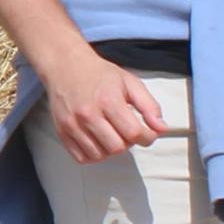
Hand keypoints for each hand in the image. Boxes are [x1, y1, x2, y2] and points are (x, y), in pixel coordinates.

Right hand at [40, 45, 170, 166]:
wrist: (66, 66)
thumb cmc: (99, 74)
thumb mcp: (130, 83)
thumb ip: (149, 106)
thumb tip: (161, 128)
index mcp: (108, 100)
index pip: (134, 133)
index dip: (147, 137)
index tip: (147, 133)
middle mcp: (88, 114)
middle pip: (117, 147)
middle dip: (128, 143)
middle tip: (126, 130)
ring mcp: (72, 125)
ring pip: (100, 155)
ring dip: (111, 149)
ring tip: (112, 133)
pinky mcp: (62, 132)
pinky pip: (82, 158)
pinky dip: (94, 155)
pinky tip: (98, 141)